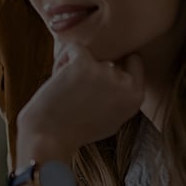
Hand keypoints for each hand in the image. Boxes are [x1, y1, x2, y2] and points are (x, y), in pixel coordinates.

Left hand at [17, 42, 144, 157]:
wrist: (49, 137)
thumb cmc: (75, 130)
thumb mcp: (112, 118)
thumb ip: (120, 96)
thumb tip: (121, 70)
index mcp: (135, 97)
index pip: (134, 61)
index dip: (116, 63)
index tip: (98, 75)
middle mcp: (125, 84)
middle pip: (108, 59)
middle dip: (92, 68)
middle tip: (77, 91)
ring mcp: (105, 72)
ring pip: (90, 53)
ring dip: (74, 66)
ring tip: (65, 89)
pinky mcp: (83, 64)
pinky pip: (73, 48)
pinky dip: (62, 59)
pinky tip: (56, 78)